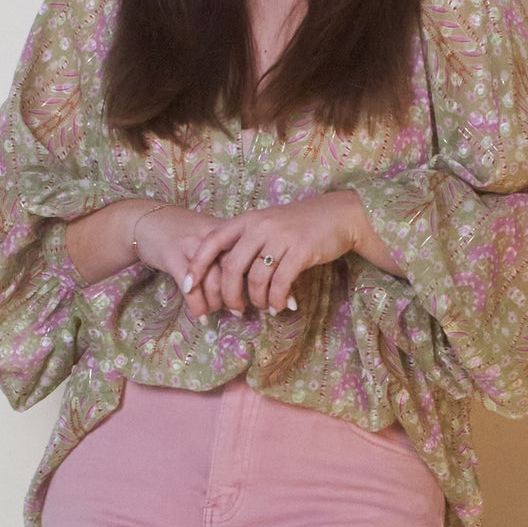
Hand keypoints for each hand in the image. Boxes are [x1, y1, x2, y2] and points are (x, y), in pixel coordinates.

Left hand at [176, 189, 370, 318]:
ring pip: (256, 279)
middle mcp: (260, 226)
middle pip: (231, 268)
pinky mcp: (300, 251)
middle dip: (229, 295)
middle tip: (235, 310)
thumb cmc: (300, 225)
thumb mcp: (268, 225)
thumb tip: (226, 274)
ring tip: (263, 309)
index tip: (188, 285)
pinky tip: (279, 307)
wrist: (339, 216)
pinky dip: (276, 300)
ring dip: (257, 301)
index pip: (211, 241)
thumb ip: (247, 243)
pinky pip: (280, 284)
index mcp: (247, 220)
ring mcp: (280, 238)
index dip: (197, 265)